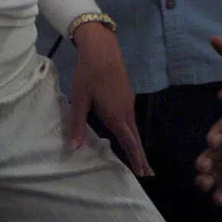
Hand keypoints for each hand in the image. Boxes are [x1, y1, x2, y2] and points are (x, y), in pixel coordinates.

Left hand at [67, 23, 153, 176]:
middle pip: (136, 137)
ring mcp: (128, 100)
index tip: (144, 173)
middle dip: (140, 156)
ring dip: (137, 143)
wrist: (102, 47)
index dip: (136, 158)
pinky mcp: (127, 93)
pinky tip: (128, 131)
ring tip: (137, 156)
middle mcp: (126, 110)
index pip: (129, 142)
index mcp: (116, 114)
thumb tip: (74, 147)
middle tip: (147, 173)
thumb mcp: (80, 99)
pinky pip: (131, 116)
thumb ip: (78, 124)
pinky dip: (133, 130)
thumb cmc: (88, 73)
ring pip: (134, 127)